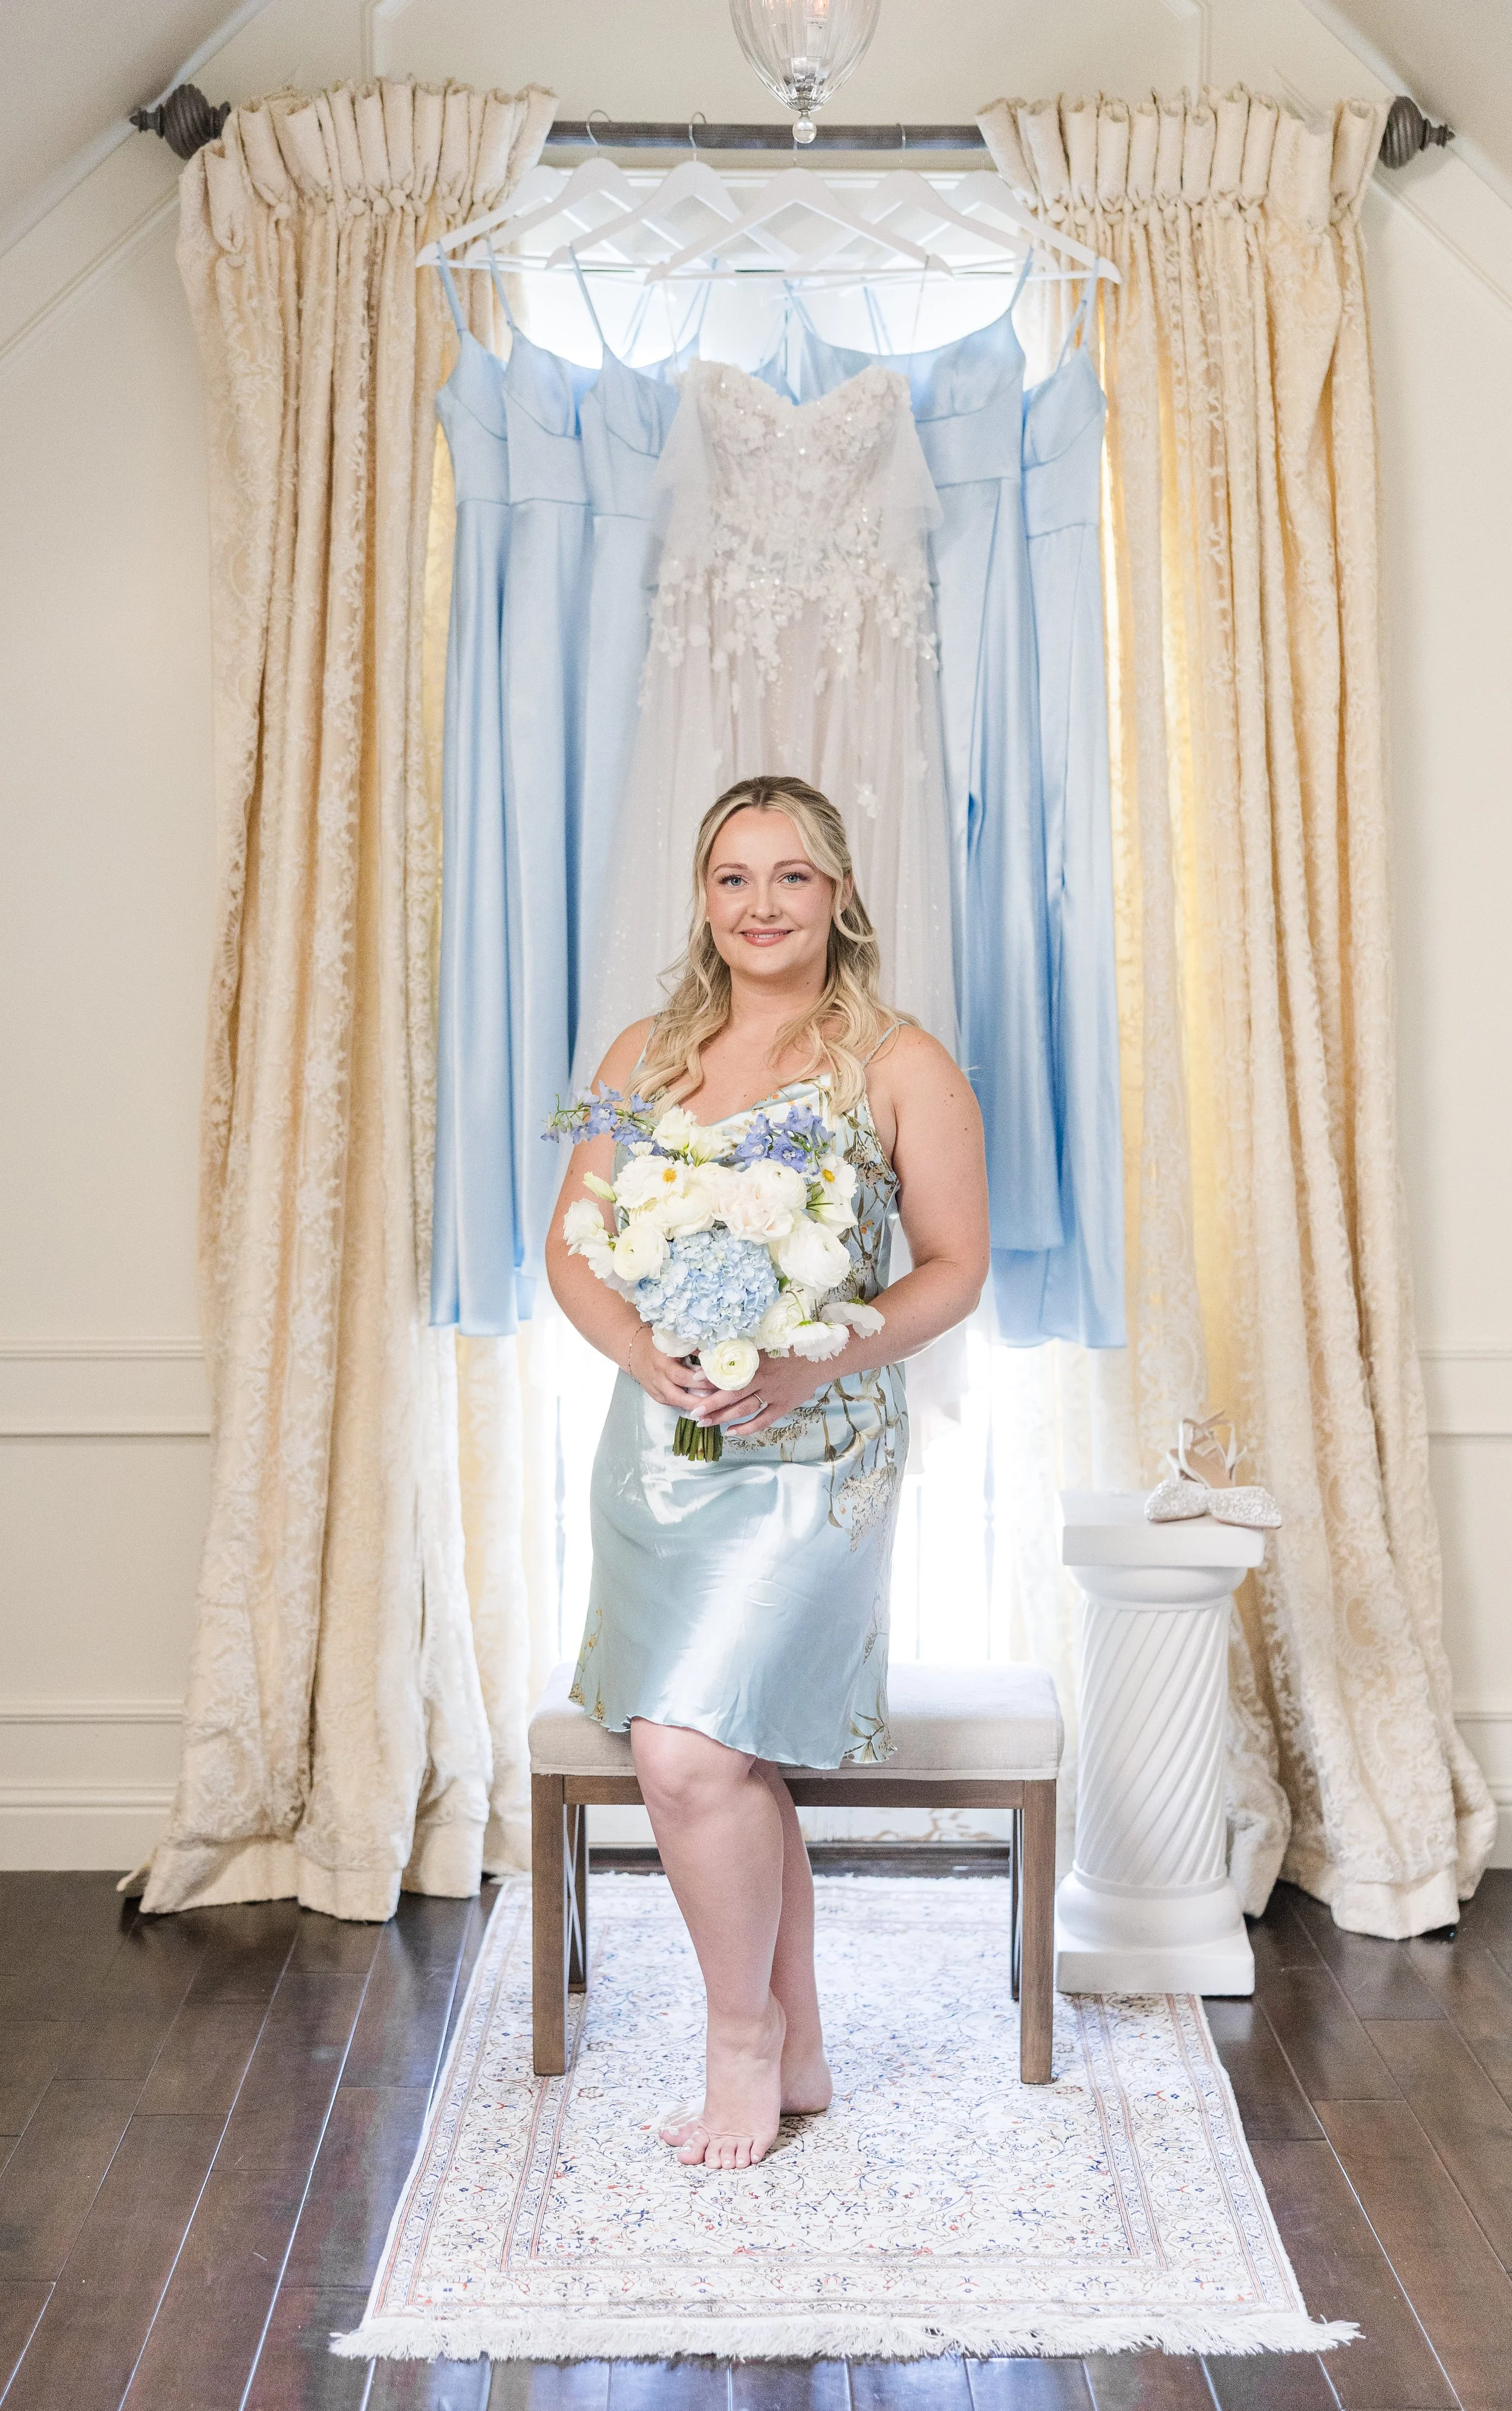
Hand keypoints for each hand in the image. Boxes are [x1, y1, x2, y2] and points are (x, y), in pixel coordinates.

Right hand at [626, 1325, 715, 1413]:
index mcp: (662, 1364)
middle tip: (721, 1398)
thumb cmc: (660, 1345)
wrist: (636, 1353)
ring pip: (678, 1404)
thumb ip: (694, 1348)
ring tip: (716, 1406)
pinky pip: (676, 1405)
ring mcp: (657, 1391)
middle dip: (701, 1399)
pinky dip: (690, 1406)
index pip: (682, 1376)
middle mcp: (659, 1380)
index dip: (700, 1380)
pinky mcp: (659, 1398)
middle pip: (680, 1396)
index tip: (718, 1381)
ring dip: (697, 1406)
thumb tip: (717, 1353)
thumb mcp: (675, 1342)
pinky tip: (705, 1407)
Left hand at [696, 1349, 825, 1436]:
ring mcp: (774, 1394)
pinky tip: (731, 1433)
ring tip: (704, 1423)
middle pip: (732, 1394)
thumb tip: (719, 1346)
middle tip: (693, 1412)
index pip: (729, 1372)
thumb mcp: (766, 1342)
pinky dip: (747, 1428)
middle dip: (711, 1403)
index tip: (693, 1381)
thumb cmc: (790, 1346)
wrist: (819, 1357)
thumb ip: (745, 1348)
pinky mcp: (784, 1405)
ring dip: (723, 1417)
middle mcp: (763, 1379)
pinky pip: (763, 1420)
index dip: (710, 1377)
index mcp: (757, 1361)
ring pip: (744, 1409)